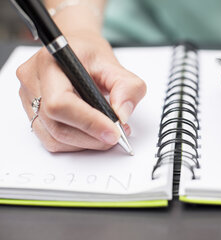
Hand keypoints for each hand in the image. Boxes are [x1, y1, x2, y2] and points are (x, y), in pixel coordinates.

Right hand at [17, 31, 145, 151]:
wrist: (74, 49)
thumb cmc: (89, 53)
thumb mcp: (115, 64)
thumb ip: (126, 87)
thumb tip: (122, 115)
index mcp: (49, 63)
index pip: (60, 102)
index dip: (88, 122)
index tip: (113, 132)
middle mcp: (32, 81)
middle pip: (57, 126)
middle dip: (92, 137)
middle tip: (117, 135)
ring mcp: (27, 99)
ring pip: (55, 138)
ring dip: (86, 143)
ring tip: (108, 132)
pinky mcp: (32, 114)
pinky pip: (52, 140)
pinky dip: (77, 143)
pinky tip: (93, 133)